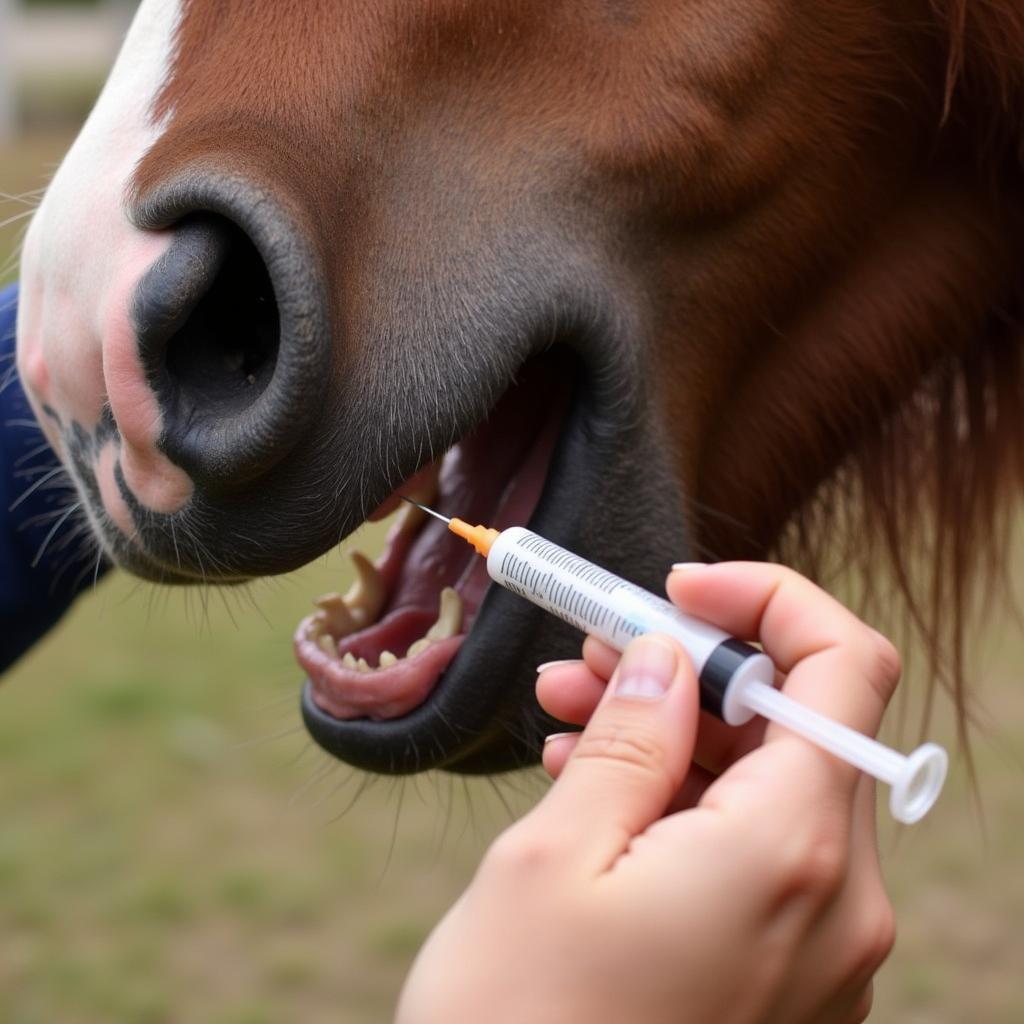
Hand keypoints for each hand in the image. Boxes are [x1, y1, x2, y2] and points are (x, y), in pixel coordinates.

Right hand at [397, 563, 899, 1023]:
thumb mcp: (557, 856)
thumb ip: (630, 736)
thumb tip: (671, 654)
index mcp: (792, 855)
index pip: (845, 666)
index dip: (767, 602)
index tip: (676, 592)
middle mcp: (838, 905)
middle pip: (795, 724)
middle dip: (692, 671)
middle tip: (589, 656)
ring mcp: (821, 952)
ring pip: (767, 788)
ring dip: (675, 736)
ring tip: (567, 717)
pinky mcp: (786, 982)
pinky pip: (755, 855)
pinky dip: (685, 805)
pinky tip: (600, 792)